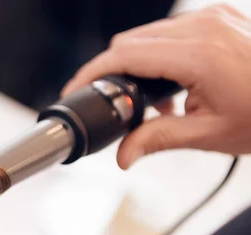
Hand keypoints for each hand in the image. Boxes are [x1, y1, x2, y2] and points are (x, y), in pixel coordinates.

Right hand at [62, 5, 250, 168]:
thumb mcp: (209, 134)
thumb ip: (157, 140)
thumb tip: (123, 155)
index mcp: (199, 53)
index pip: (123, 55)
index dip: (92, 73)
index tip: (76, 90)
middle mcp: (204, 26)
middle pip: (130, 42)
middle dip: (114, 73)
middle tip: (117, 107)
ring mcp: (214, 17)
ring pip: (148, 35)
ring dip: (138, 65)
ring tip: (155, 104)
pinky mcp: (220, 17)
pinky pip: (172, 31)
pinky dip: (160, 56)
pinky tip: (174, 86)